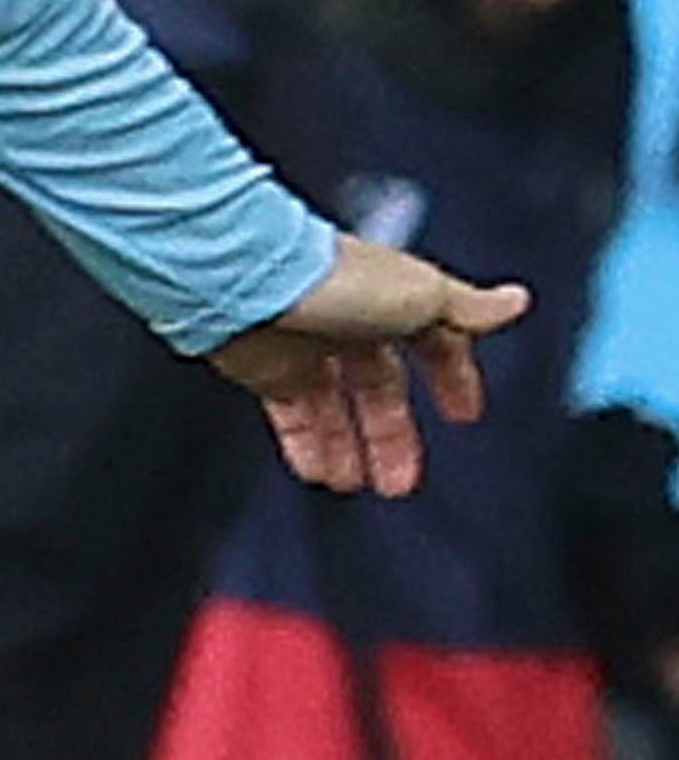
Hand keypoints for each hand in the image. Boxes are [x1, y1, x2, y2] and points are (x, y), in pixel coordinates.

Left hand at [206, 230, 529, 494]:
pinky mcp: (261, 364)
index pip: (431, 341)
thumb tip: (516, 302)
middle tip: (402, 479)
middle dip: (391, 433)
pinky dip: (306, 445)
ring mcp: (300, 342)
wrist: (243, 276)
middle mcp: (344, 319)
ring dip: (348, 447)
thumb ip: (468, 309)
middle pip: (377, 385)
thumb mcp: (420, 293)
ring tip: (358, 483)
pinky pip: (288, 414)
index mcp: (388, 297)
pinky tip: (318, 471)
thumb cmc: (331, 277)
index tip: (464, 413)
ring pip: (331, 406)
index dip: (451, 375)